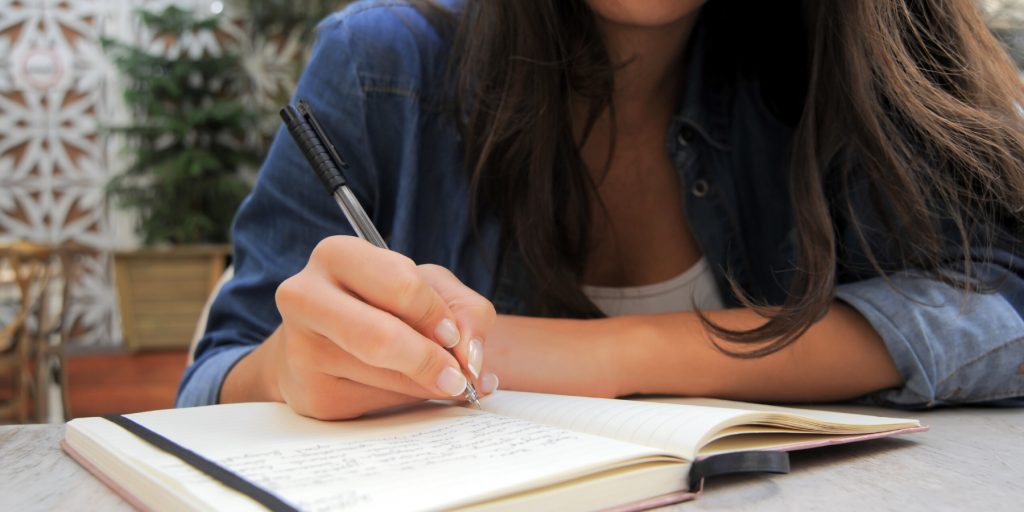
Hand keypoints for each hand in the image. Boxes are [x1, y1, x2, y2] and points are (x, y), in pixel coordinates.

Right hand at [222, 236, 498, 418]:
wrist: (324, 341)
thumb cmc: (383, 305)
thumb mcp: (430, 288)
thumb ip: (464, 311)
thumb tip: (470, 358)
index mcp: (338, 256)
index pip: (400, 285)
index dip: (436, 315)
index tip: (453, 336)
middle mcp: (305, 298)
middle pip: (380, 338)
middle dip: (430, 361)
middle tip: (458, 376)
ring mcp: (300, 350)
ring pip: (382, 378)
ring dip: (424, 385)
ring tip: (439, 379)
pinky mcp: (310, 395)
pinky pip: (374, 405)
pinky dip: (405, 402)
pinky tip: (406, 388)